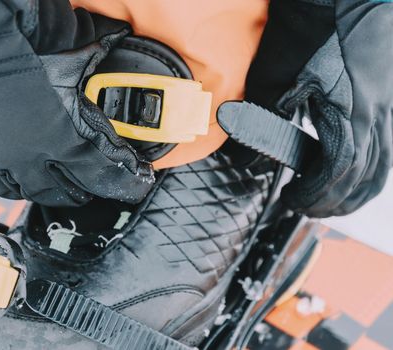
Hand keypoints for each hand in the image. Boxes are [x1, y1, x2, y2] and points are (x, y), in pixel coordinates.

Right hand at [0, 0, 153, 205]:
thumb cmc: (18, 50)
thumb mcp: (68, 55)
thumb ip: (96, 50)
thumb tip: (120, 32)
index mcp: (62, 139)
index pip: (101, 173)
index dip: (122, 183)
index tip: (134, 184)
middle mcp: (28, 157)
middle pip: (59, 192)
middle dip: (76, 194)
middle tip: (85, 192)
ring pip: (15, 190)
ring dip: (33, 188)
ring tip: (44, 184)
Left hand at [219, 0, 392, 216]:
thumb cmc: (310, 24)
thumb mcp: (274, 76)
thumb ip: (262, 121)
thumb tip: (246, 156)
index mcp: (352, 114)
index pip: (338, 174)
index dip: (314, 194)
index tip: (291, 199)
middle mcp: (379, 116)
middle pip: (365, 179)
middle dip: (334, 202)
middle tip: (308, 208)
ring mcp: (389, 106)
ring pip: (383, 166)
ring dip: (356, 191)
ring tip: (329, 200)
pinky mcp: (388, 96)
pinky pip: (386, 146)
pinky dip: (369, 169)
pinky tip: (352, 171)